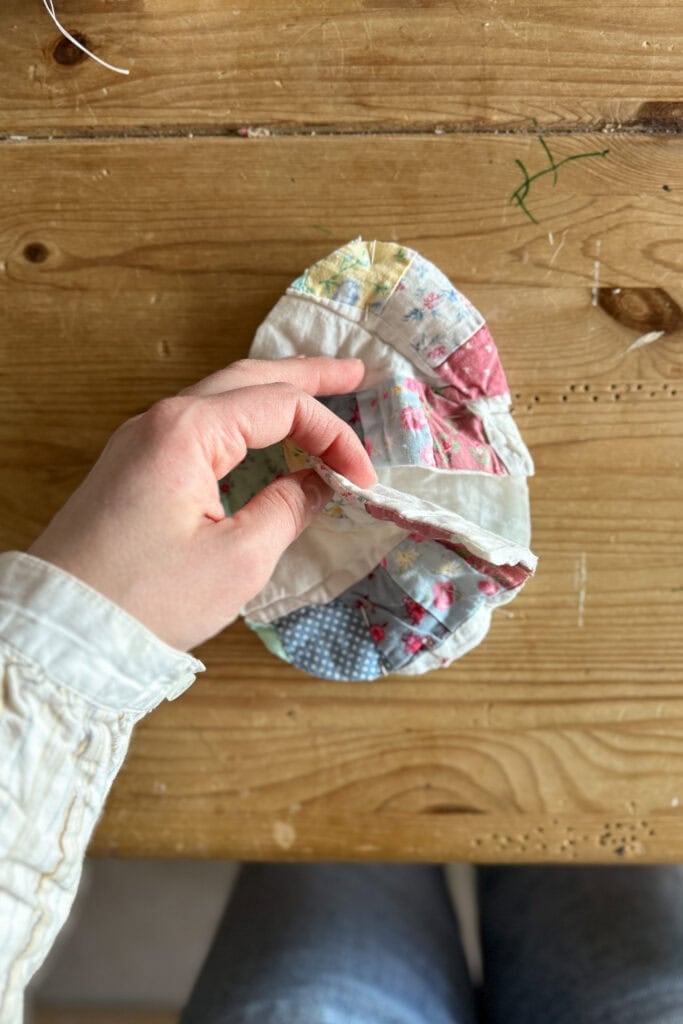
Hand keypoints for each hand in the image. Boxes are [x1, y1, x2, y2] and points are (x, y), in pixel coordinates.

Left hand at [29, 357, 374, 650]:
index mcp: (187, 431)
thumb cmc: (147, 598)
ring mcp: (141, 442)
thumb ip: (288, 509)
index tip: (362, 480)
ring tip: (317, 392)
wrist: (63, 628)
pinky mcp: (133, 468)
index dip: (334, 437)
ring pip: (221, 400)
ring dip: (272, 396)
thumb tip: (316, 483)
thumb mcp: (238, 560)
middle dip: (305, 377)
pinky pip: (199, 429)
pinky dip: (242, 425)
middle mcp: (160, 421)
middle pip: (248, 380)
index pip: (281, 407)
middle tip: (354, 374)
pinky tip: (262, 436)